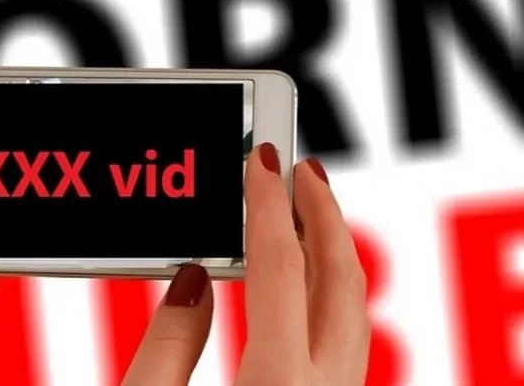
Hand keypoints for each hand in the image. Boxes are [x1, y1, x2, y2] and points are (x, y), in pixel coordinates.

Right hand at [122, 144, 370, 384]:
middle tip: (303, 171)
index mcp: (277, 383)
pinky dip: (331, 289)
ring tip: (307, 212)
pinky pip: (346, 336)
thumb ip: (169, 345)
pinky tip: (307, 279)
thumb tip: (191, 281)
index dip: (268, 206)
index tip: (263, 161)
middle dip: (324, 214)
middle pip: (339, 280)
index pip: (279, 269)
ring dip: (332, 249)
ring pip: (354, 309)